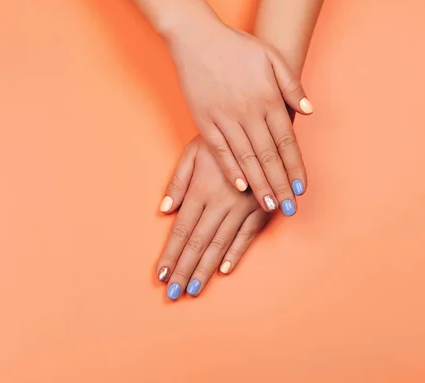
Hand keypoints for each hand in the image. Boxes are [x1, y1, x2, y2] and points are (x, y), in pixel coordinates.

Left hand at [157, 136, 269, 299]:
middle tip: (173, 294)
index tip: (161, 275)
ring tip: (193, 289)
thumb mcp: (193, 152)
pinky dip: (235, 254)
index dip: (170, 254)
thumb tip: (164, 210)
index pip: (181, 230)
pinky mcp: (261, 209)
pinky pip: (246, 236)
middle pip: (197, 243)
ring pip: (220, 244)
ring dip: (205, 269)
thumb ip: (178, 182)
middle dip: (184, 270)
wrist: (263, 129)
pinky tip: (223, 271)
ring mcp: (242, 207)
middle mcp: (220, 202)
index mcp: (200, 189)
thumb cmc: (224, 140)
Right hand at [166, 17, 309, 215]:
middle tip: (288, 207)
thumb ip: (291, 85)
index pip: (286, 140)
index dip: (295, 166)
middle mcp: (248, 112)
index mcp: (268, 98)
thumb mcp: (271, 57)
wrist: (197, 39)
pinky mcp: (204, 121)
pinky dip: (230, 169)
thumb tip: (309, 111)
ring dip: (259, 183)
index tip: (301, 188)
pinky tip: (240, 186)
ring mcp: (224, 118)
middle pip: (268, 156)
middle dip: (280, 184)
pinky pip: (219, 150)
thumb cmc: (236, 47)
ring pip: (245, 158)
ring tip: (268, 204)